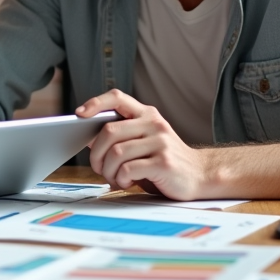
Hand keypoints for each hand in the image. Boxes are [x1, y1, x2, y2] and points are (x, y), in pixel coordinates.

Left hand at [77, 90, 212, 199]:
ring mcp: (160, 142)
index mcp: (147, 114)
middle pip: (109, 131)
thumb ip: (121, 137)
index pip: (117, 97)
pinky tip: (127, 182)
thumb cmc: (164, 161)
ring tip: (114, 178)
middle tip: (99, 167)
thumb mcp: (143, 142)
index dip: (96, 103)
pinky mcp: (164, 162)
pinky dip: (120, 179)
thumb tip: (88, 138)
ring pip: (116, 152)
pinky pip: (128, 169)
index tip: (79, 114)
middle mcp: (153, 124)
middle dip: (96, 153)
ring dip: (108, 170)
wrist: (200, 176)